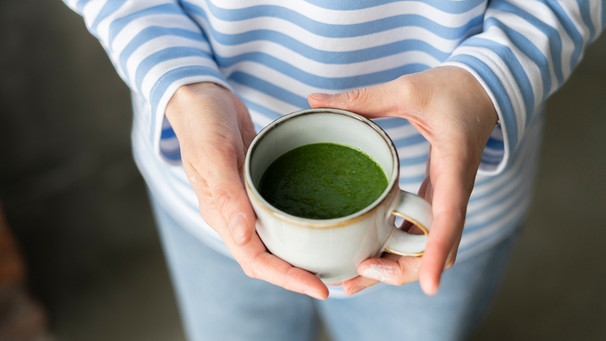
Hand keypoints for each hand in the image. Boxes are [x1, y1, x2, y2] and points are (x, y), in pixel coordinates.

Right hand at [165, 82, 328, 298]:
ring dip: (303, 254)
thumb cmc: (202, 123)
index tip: (319, 288)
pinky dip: (302, 224)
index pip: (255, 260)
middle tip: (337, 280)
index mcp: (222, 215)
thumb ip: (226, 195)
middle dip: (300, 275)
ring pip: (278, 240)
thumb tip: (243, 237)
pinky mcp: (261, 186)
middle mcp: (236, 216)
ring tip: (335, 259)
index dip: (287, 278)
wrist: (202, 97)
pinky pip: (282, 214)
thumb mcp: (214, 154)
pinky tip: (326, 222)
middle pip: (270, 258)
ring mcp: (249, 202)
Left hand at [308, 66, 497, 295]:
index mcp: (453, 167)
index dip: (436, 253)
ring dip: (396, 268)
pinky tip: (368, 255)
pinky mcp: (436, 198)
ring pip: (428, 248)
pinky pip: (421, 234)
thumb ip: (362, 99)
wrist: (483, 91)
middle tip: (356, 276)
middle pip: (438, 249)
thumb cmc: (452, 89)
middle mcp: (454, 193)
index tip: (427, 286)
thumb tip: (313, 100)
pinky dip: (398, 251)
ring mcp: (446, 199)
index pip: (449, 219)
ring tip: (351, 279)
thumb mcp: (407, 89)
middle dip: (402, 272)